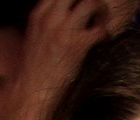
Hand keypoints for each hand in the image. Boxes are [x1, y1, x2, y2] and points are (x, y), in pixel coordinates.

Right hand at [0, 0, 114, 119]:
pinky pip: (100, 29)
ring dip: (101, 11)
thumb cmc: (36, 69)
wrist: (33, 91)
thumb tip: (66, 15)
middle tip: (96, 11)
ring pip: (90, 3)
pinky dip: (105, 33)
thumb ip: (48, 22)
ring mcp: (63, 30)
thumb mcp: (35, 37)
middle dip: (89, 0)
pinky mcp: (77, 45)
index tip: (82, 7)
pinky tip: (104, 40)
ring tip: (102, 22)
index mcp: (38, 15)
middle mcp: (50, 18)